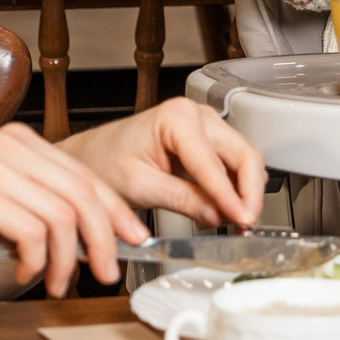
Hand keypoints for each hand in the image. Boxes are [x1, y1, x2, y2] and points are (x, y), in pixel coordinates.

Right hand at [0, 124, 144, 295]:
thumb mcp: (6, 203)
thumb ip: (45, 207)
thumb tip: (97, 237)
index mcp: (22, 141)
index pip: (86, 176)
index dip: (116, 211)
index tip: (134, 237)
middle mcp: (12, 146)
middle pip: (83, 195)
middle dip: (103, 240)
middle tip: (108, 271)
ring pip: (62, 217)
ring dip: (67, 260)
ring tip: (57, 281)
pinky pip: (32, 232)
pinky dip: (36, 261)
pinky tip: (25, 272)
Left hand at [75, 99, 268, 230]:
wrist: (91, 157)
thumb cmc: (105, 162)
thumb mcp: (141, 187)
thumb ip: (183, 200)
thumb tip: (219, 215)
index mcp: (177, 118)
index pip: (214, 163)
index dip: (231, 196)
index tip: (242, 220)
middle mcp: (197, 115)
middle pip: (243, 155)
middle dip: (248, 193)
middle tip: (246, 224)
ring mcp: (205, 126)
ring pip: (244, 160)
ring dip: (245, 192)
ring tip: (236, 222)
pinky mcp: (207, 142)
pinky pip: (233, 165)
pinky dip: (235, 189)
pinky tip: (228, 210)